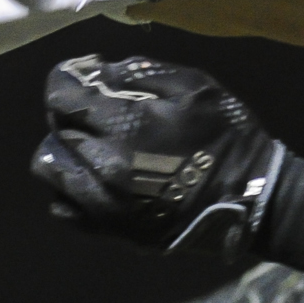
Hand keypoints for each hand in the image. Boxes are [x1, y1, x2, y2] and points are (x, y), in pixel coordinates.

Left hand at [31, 55, 285, 256]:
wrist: (252, 202)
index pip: (62, 96)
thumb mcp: (193, 86)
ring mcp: (103, 204)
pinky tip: (95, 176)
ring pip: (51, 168)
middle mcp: (103, 167)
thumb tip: (98, 71)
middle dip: (70, 111)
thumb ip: (139, 72)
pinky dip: (70, 187)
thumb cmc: (226, 136)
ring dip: (65, 148)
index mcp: (124, 126)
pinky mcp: (111, 230)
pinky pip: (64, 207)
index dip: (67, 79)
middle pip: (55, 128)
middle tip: (96, 107)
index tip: (81, 75)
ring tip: (93, 143)